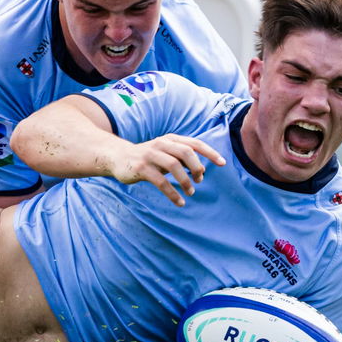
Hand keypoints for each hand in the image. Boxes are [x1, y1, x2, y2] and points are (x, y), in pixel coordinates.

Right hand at [109, 134, 225, 206]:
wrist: (118, 157)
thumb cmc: (148, 158)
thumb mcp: (166, 155)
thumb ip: (183, 160)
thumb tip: (203, 171)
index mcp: (170, 139)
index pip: (194, 143)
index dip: (210, 153)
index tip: (223, 163)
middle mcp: (161, 144)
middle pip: (186, 152)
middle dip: (197, 167)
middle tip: (200, 181)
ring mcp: (150, 155)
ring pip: (174, 166)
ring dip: (185, 181)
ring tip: (191, 193)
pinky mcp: (141, 168)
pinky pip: (160, 182)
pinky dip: (172, 193)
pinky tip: (179, 202)